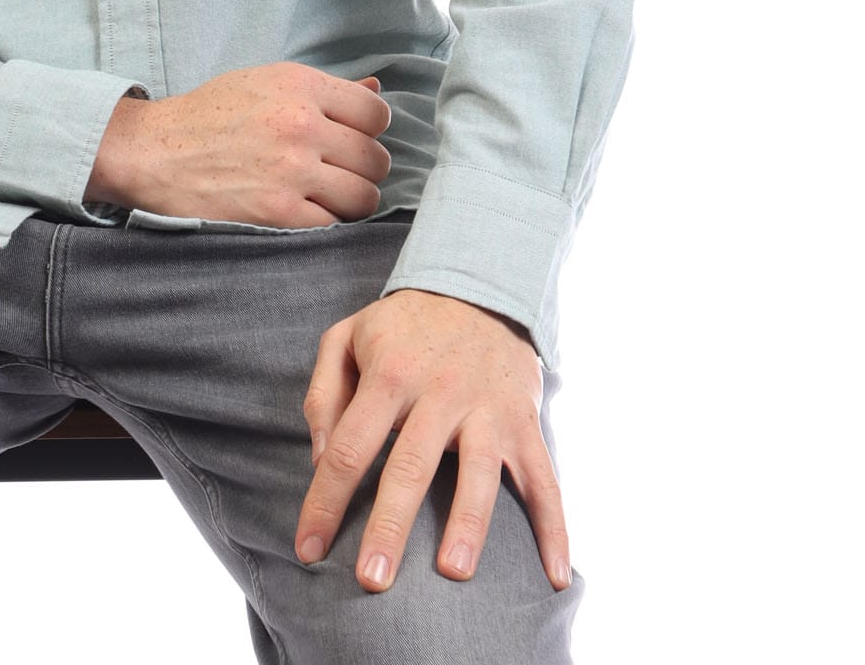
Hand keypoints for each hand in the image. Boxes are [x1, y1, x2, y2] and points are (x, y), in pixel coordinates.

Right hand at [83, 62, 390, 223]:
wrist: (156, 152)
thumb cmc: (208, 115)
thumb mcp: (263, 83)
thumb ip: (323, 89)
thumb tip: (376, 88)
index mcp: (300, 85)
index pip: (376, 112)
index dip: (369, 130)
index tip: (352, 140)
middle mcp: (301, 124)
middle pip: (375, 158)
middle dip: (362, 169)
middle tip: (338, 173)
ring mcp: (292, 170)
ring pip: (364, 196)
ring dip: (351, 201)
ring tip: (327, 197)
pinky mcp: (280, 212)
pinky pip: (334, 225)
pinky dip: (326, 224)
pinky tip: (306, 213)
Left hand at [294, 287, 570, 593]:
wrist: (477, 286)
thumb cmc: (401, 327)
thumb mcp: (347, 338)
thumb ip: (324, 395)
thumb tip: (319, 459)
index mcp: (388, 374)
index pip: (349, 446)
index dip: (325, 500)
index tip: (309, 549)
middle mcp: (438, 393)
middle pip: (410, 466)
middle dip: (390, 525)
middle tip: (373, 579)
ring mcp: (487, 409)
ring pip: (479, 473)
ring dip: (468, 525)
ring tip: (453, 573)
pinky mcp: (524, 421)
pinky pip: (545, 479)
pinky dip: (555, 527)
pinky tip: (556, 573)